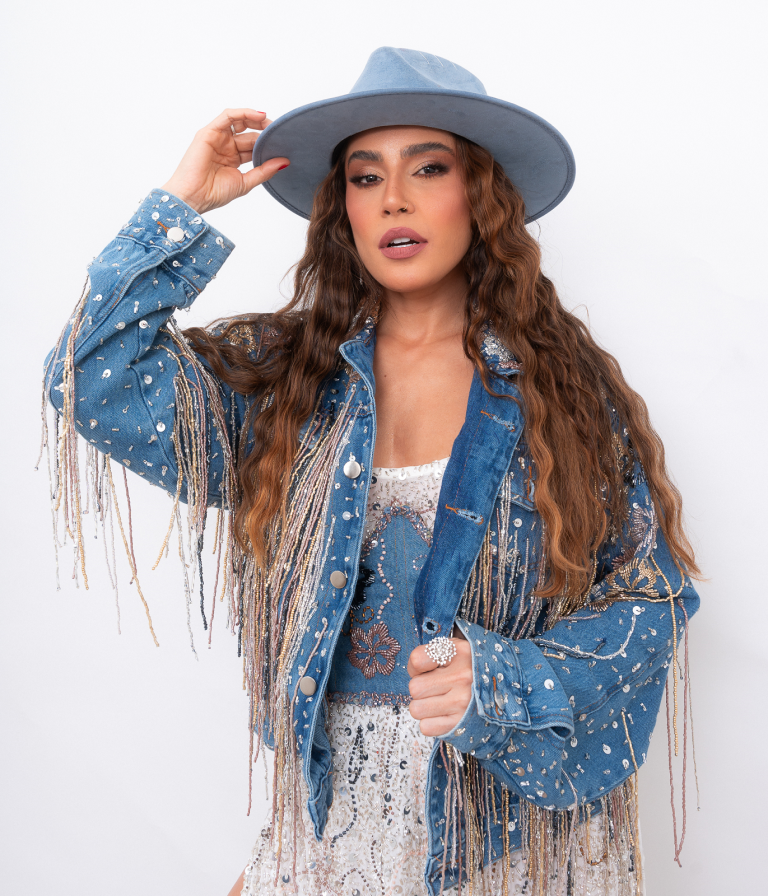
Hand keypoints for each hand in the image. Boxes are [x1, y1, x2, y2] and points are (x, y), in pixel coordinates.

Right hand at [160, 108, 288, 215]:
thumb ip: (264, 171)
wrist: (194, 197)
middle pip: (249, 133)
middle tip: (280, 132)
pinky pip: (228, 116)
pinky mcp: (209, 132)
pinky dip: (243, 113)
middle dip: (265, 131)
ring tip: (271, 123)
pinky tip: (259, 116)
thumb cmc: (214, 193)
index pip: (254, 146)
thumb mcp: (246, 181)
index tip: (284, 144)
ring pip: (239, 121)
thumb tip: (285, 162)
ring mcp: (217, 138)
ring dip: (256, 119)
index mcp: (234, 158)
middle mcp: (226, 147)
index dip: (268, 143)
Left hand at [407, 627, 471, 736]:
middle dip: (421, 689)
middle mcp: (462, 677)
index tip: (428, 669)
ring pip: (417, 709)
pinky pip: (426, 727)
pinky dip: (432, 723)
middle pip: (414, 688)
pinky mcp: (462, 725)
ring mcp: (463, 703)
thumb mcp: (458, 649)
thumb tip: (414, 669)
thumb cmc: (474, 669)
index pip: (417, 660)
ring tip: (440, 701)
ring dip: (424, 707)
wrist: (512, 691)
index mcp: (459, 652)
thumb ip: (433, 653)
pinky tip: (445, 714)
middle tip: (436, 688)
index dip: (417, 667)